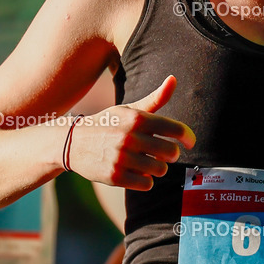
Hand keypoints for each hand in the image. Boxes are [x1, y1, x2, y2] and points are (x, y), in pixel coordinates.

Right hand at [68, 76, 194, 189]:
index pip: (175, 129)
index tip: (190, 143)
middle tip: (163, 153)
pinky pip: (146, 184)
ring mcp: (121, 158)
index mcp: (137, 118)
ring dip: (157, 168)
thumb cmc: (109, 124)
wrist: (74, 142)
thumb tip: (174, 79)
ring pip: (160, 170)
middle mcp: (130, 137)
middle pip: (171, 153)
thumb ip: (156, 98)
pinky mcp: (115, 176)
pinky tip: (136, 172)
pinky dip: (145, 180)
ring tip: (146, 161)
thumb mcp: (130, 109)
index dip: (188, 137)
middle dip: (170, 154)